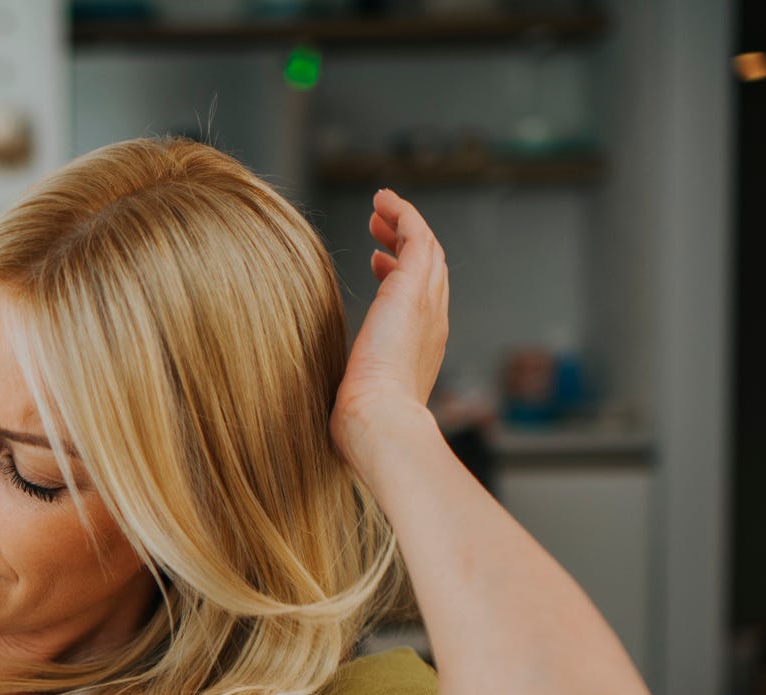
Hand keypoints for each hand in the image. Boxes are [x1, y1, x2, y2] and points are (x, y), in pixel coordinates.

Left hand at [332, 188, 448, 465]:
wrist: (378, 420)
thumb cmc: (361, 422)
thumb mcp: (359, 397)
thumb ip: (353, 384)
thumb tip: (334, 391)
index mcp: (420, 349)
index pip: (420, 301)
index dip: (400, 275)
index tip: (377, 264)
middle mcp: (431, 322)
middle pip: (429, 269)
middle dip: (405, 243)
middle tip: (379, 228)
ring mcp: (426, 302)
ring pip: (426, 248)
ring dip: (403, 223)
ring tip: (379, 210)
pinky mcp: (412, 286)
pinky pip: (417, 234)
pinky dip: (403, 213)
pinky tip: (383, 200)